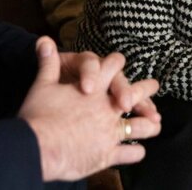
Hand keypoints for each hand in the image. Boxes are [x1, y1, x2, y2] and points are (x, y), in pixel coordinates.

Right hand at [19, 37, 161, 181]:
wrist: (37, 147)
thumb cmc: (39, 115)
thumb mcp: (42, 85)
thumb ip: (48, 62)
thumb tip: (43, 39)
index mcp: (93, 86)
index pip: (112, 65)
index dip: (116, 63)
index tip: (121, 65)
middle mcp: (106, 106)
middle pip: (133, 91)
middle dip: (145, 89)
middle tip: (154, 86)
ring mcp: (109, 129)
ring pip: (138, 125)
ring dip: (147, 123)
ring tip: (154, 123)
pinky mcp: (107, 152)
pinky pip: (129, 152)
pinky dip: (135, 152)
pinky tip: (139, 152)